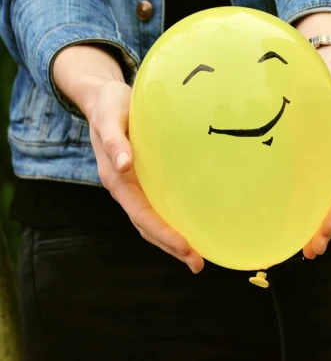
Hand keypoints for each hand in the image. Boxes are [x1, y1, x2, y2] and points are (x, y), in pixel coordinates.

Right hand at [53, 46, 203, 272]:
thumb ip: (115, 140)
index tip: (186, 247)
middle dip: (172, 247)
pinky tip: (191, 227)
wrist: (102, 97)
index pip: (142, 214)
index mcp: (116, 179)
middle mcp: (125, 188)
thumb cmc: (110, 105)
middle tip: (199, 263)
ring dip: (172, 241)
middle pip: (148, 226)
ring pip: (152, 221)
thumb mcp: (110, 117)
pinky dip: (171, 221)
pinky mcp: (142, 179)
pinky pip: (157, 206)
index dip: (163, 233)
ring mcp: (133, 186)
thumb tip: (123, 164)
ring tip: (197, 257)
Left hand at [295, 13, 330, 258]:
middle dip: (326, 227)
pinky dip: (303, 204)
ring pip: (324, 197)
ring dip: (316, 223)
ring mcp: (326, 161)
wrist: (319, 68)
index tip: (321, 234)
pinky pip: (310, 185)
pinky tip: (288, 220)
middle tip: (310, 252)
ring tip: (303, 249)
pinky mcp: (310, 158)